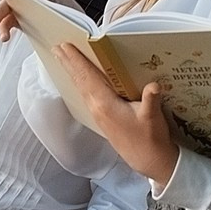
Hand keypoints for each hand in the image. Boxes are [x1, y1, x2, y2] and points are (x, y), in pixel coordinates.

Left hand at [54, 43, 179, 187]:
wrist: (149, 161)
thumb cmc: (151, 140)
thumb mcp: (153, 117)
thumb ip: (151, 100)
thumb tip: (153, 85)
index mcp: (106, 104)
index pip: (87, 77)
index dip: (76, 61)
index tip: (65, 47)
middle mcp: (97, 108)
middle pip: (80, 80)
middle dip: (68, 63)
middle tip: (56, 47)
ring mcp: (98, 113)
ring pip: (81, 87)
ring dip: (72, 72)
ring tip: (63, 58)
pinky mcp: (102, 117)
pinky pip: (87, 94)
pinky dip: (81, 82)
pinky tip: (80, 79)